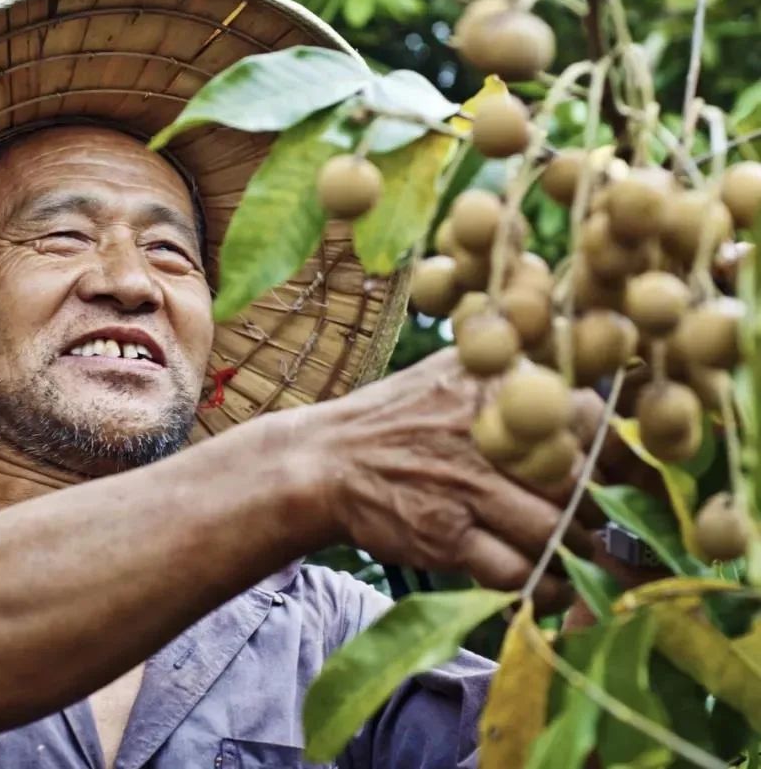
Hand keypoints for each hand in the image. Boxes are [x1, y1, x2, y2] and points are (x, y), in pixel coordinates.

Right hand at [303, 346, 602, 609]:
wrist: (324, 462)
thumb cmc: (394, 417)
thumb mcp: (450, 370)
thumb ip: (511, 367)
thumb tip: (581, 365)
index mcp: (495, 386)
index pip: (588, 417)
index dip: (618, 453)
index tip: (626, 475)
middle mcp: (486, 433)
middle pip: (579, 480)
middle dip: (596, 511)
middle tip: (598, 523)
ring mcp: (466, 486)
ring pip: (555, 529)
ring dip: (573, 552)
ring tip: (573, 555)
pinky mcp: (445, 535)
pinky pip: (517, 570)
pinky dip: (542, 584)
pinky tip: (545, 583)